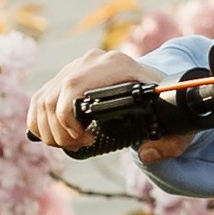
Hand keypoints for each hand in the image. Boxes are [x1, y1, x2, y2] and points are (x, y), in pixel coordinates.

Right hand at [33, 47, 197, 161]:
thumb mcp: (174, 123)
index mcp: (117, 65)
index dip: (69, 117)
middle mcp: (93, 60)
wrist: (155, 85)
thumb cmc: (163, 104)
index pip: (74, 86)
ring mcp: (76, 66)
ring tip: (69, 144)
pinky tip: (54, 136)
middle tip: (77, 145)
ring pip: (43, 99)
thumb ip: (170, 143)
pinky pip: (39, 100)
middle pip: (54, 96)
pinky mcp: (64, 77)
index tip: (85, 138)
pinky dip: (39, 122)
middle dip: (59, 130)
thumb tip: (147, 153)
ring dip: (48, 129)